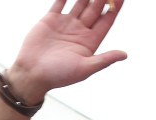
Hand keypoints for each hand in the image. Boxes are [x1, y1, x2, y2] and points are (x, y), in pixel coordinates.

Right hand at [6, 0, 126, 102]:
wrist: (31, 74)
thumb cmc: (58, 76)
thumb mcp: (84, 69)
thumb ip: (104, 60)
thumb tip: (124, 55)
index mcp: (89, 42)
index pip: (106, 20)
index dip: (115, 8)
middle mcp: (79, 31)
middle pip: (95, 8)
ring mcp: (66, 24)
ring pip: (80, 2)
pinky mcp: (51, 19)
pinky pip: (60, 1)